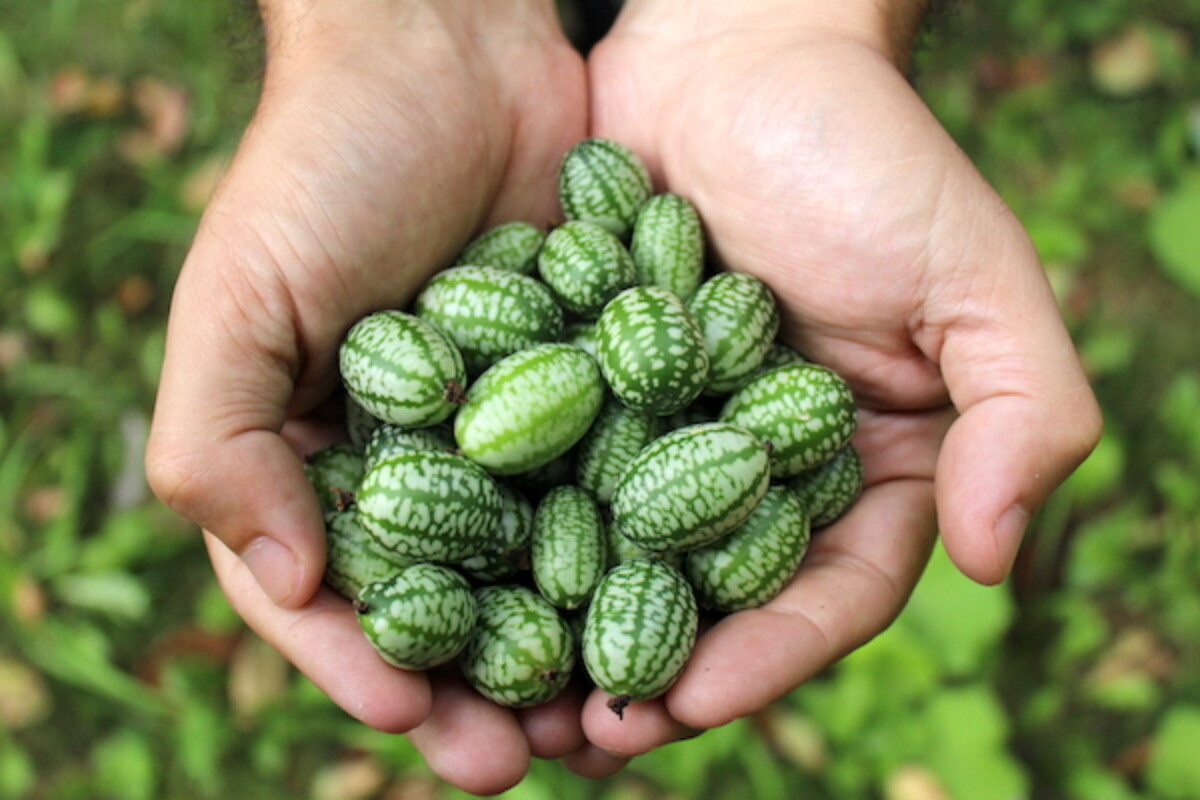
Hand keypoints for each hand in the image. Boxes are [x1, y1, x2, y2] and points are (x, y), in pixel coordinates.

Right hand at [145, 2, 622, 791]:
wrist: (445, 51)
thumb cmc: (322, 167)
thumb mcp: (239, 295)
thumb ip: (217, 438)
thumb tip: (281, 577)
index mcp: (315, 462)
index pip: (331, 594)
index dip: (365, 665)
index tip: (415, 720)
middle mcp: (416, 461)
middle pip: (446, 603)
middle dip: (479, 687)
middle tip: (524, 756)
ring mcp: (510, 431)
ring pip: (539, 564)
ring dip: (569, 642)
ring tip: (607, 716)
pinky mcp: (591, 386)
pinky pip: (617, 480)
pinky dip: (639, 544)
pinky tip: (678, 599)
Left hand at [577, 0, 1101, 756]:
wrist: (736, 50)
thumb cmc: (865, 151)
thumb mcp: (972, 274)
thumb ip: (1022, 412)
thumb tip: (999, 560)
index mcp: (862, 466)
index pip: (827, 591)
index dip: (769, 656)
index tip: (692, 700)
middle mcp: (761, 468)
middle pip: (713, 600)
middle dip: (655, 672)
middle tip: (585, 737)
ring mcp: (666, 433)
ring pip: (619, 559)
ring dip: (568, 631)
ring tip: (508, 697)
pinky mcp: (584, 388)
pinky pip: (546, 474)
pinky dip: (509, 530)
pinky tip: (456, 579)